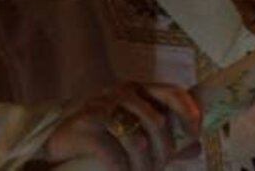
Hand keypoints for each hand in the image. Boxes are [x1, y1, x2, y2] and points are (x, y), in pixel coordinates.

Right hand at [42, 82, 198, 170]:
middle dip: (163, 152)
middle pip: (158, 122)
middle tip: (159, 169)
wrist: (57, 137)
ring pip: (137, 140)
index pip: (171, 92)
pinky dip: (121, 169)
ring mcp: (102, 106)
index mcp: (138, 90)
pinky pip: (113, 152)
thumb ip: (164, 137)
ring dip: (143, 166)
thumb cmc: (102, 133)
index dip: (188, 112)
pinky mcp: (84, 125)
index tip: (195, 133)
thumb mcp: (134, 129)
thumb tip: (197, 148)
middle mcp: (122, 93)